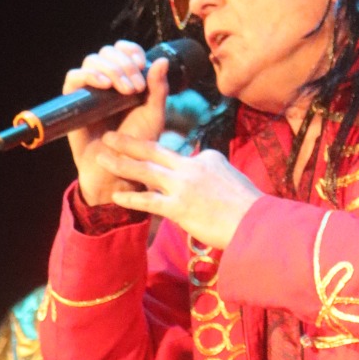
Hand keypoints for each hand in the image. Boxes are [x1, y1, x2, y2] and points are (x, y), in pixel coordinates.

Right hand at [63, 41, 169, 206]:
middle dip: (124, 64)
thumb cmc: (136, 146)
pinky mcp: (74, 100)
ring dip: (111, 69)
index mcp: (125, 80)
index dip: (131, 51)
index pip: (124, 51)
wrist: (117, 170)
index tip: (142, 64)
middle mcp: (107, 81)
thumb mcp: (154, 117)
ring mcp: (89, 90)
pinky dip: (89, 75)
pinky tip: (104, 85)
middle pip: (108, 52)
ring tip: (124, 90)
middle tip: (136, 87)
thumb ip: (158, 90)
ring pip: (93, 60)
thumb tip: (163, 60)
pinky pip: (74, 77)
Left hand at [95, 131, 261, 251]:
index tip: (144, 156)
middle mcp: (191, 167)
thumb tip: (204, 173)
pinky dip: (131, 199)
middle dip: (128, 142)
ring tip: (101, 157)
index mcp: (206, 158)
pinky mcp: (180, 208)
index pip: (178, 155)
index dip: (161, 159)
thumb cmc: (249, 207)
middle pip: (154, 150)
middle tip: (109, 136)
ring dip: (121, 163)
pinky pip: (149, 202)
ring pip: (145, 171)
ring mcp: (183, 187)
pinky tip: (115, 197)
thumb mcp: (231, 180)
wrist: (256, 223)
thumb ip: (213, 174)